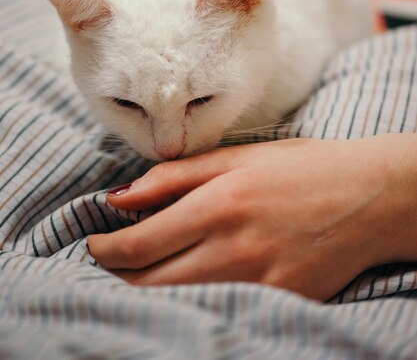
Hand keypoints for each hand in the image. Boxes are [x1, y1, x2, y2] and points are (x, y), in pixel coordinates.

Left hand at [88, 134, 416, 300]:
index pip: (140, 244)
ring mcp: (259, 284)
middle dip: (117, 277)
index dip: (106, 250)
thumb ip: (174, 177)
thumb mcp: (236, 157)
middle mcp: (235, 249)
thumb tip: (119, 198)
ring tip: (137, 275)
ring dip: (146, 293)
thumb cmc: (299, 169)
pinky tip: (185, 285)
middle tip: (108, 263)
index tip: (94, 244)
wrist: (369, 197)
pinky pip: (218, 312)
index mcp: (220, 203)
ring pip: (178, 304)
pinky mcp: (280, 304)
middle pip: (151, 284)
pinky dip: (189, 303)